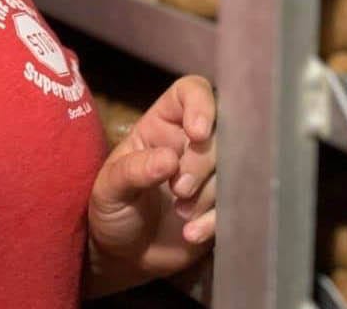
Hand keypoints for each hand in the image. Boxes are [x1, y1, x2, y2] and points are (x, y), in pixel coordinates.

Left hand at [82, 75, 216, 298]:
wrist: (124, 255)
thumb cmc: (112, 210)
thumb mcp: (110, 188)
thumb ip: (134, 170)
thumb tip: (168, 159)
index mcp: (163, 125)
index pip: (191, 92)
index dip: (202, 104)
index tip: (198, 133)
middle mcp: (191, 145)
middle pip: (220, 132)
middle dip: (203, 161)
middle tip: (180, 189)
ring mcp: (210, 176)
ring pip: (233, 168)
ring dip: (208, 194)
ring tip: (180, 215)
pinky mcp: (222, 207)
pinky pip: (236, 205)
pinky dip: (216, 221)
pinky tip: (192, 234)